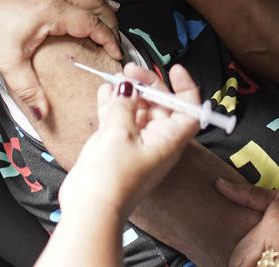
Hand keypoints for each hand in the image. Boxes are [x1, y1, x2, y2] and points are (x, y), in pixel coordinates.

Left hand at [0, 0, 120, 119]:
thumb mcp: (10, 64)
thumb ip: (30, 90)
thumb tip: (43, 112)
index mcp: (51, 11)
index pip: (91, 23)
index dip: (108, 38)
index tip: (115, 52)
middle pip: (95, 3)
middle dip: (110, 21)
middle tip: (116, 38)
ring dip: (101, 1)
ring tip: (114, 13)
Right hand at [59, 63, 200, 220]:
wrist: (89, 207)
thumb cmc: (112, 179)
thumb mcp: (119, 132)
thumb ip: (124, 105)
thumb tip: (128, 86)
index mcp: (169, 140)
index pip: (189, 110)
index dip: (185, 87)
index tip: (174, 70)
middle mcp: (156, 142)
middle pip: (161, 105)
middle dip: (148, 85)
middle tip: (130, 72)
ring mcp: (136, 145)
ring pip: (137, 111)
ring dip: (128, 94)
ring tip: (117, 78)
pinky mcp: (117, 148)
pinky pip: (120, 120)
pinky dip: (113, 105)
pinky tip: (105, 91)